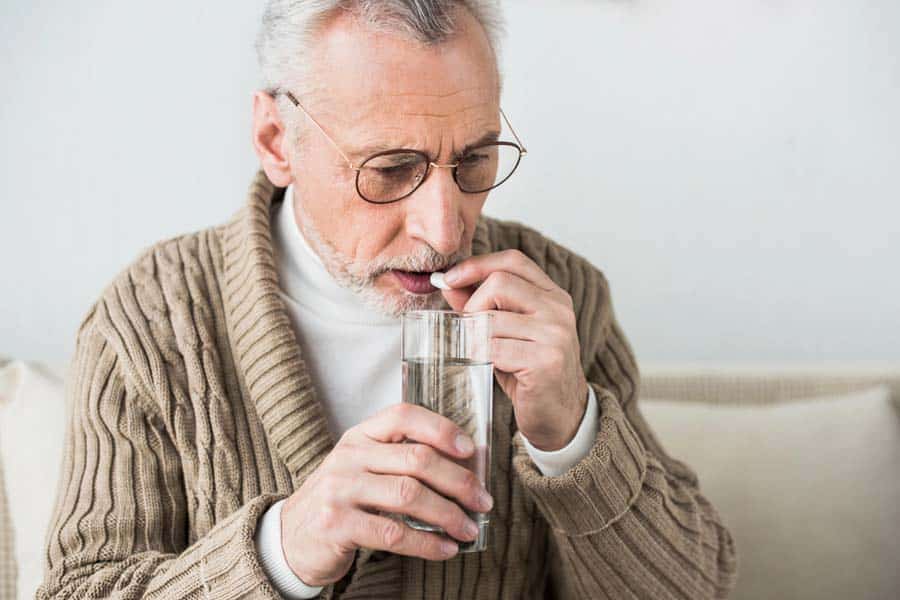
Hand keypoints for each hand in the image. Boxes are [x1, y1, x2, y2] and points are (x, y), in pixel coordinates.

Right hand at [279, 404, 493, 586]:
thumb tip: (465, 466)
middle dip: (459, 481)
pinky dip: (427, 543)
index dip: (440, 428)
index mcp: (359, 436)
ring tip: (468, 528)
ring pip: (409, 495)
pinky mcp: (337, 524)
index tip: (470, 449)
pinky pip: (393, 533)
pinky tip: (445, 549)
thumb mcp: (364, 469)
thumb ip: (401, 461)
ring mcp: (340, 489)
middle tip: (483, 501)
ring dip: (448, 514)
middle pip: (416, 459)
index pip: (403, 416)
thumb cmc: (342, 501)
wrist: (290, 537)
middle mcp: (348, 456)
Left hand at [441, 249, 589, 450]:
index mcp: (552, 295)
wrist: (560, 415)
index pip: (513, 260)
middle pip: (499, 283)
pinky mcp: (546, 360)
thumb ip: (481, 305)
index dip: (477, 265)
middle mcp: (558, 309)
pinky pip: (494, 348)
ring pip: (491, 318)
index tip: (450, 279)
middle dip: (472, 305)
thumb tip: (448, 283)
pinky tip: (489, 366)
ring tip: (480, 352)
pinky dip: (481, 357)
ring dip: (474, 337)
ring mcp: (555, 334)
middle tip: (468, 330)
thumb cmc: (528, 372)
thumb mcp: (505, 332)